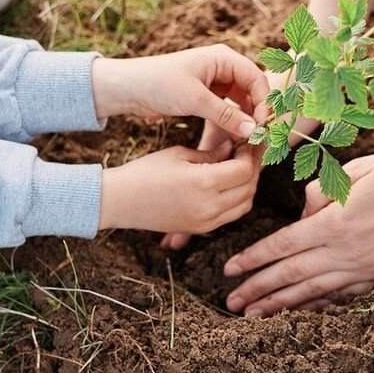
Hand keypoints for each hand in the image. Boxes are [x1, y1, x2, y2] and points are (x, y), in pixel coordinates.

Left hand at [92, 45, 269, 138]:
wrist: (128, 88)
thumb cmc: (159, 83)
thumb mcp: (194, 99)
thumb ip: (226, 115)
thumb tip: (253, 131)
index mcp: (223, 58)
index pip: (257, 79)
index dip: (263, 102)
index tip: (261, 126)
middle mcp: (223, 67)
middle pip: (253, 91)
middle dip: (256, 113)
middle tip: (257, 137)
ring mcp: (216, 82)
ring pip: (242, 102)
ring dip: (245, 120)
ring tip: (246, 141)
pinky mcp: (207, 97)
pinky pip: (229, 110)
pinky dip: (232, 122)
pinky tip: (234, 138)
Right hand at [159, 122, 264, 248]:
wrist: (121, 201)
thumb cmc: (147, 171)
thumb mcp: (181, 154)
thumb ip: (212, 153)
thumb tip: (234, 147)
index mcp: (205, 183)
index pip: (244, 170)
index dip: (249, 155)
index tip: (244, 143)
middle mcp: (210, 206)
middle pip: (249, 188)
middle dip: (252, 169)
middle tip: (247, 154)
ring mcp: (206, 222)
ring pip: (245, 205)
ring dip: (248, 187)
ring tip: (239, 169)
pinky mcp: (201, 229)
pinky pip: (231, 215)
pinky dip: (237, 200)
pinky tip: (229, 185)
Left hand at [222, 146, 373, 316]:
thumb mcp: (359, 169)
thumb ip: (321, 194)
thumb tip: (302, 216)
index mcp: (336, 224)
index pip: (281, 247)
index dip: (253, 260)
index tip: (229, 271)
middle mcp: (346, 253)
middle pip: (290, 277)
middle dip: (257, 291)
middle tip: (231, 303)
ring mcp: (365, 269)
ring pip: (313, 293)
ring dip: (280, 305)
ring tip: (255, 314)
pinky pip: (341, 294)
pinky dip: (317, 303)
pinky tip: (302, 308)